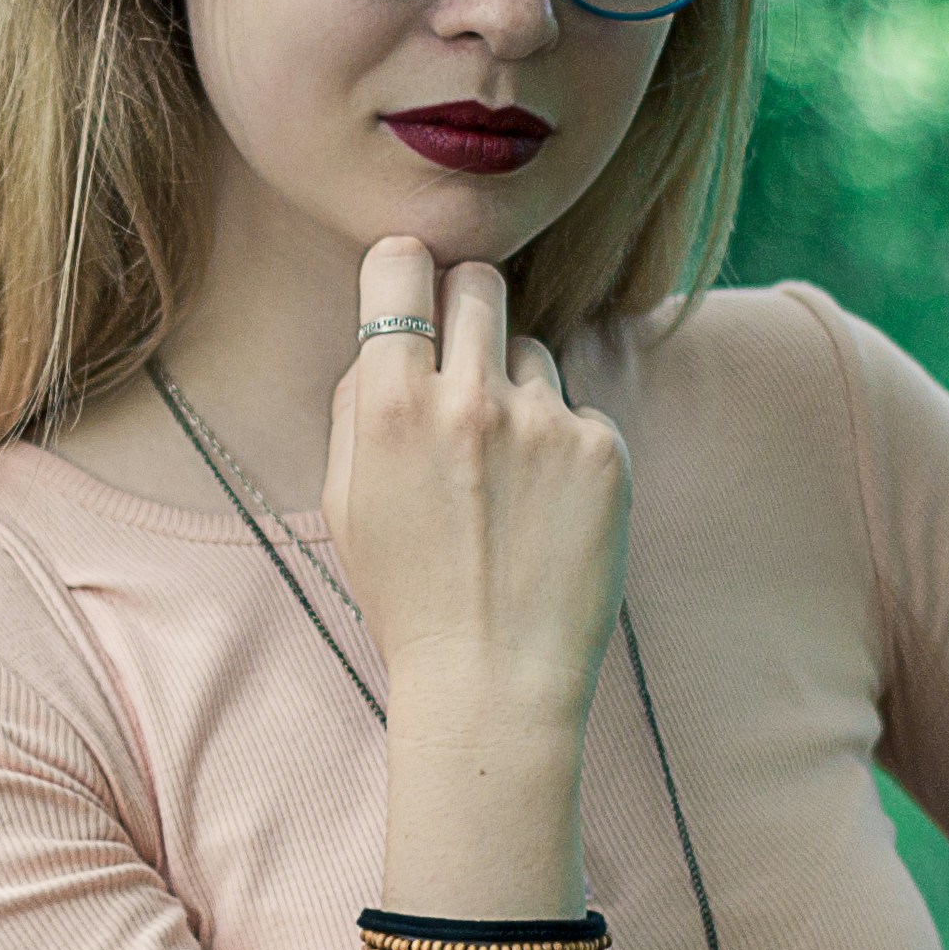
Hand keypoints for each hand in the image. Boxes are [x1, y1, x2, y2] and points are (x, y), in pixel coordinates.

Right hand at [321, 236, 627, 718]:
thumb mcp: (346, 501)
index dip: (406, 273)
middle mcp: (468, 399)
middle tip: (463, 367)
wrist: (493, 685)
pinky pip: (577, 411)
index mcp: (390, 407)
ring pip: (531, 350)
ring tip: (504, 478)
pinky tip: (545, 510)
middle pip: (479, 281)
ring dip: (516, 390)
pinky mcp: (602, 451)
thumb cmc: (408, 597)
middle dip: (468, 309)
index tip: (414, 293)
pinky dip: (562, 448)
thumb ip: (359, 406)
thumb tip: (386, 336)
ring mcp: (543, 422)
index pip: (401, 265)